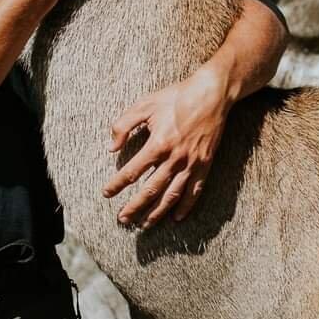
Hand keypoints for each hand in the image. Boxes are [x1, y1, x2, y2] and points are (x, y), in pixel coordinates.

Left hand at [104, 65, 231, 227]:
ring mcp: (191, 164)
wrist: (211, 94)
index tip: (107, 193)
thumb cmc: (176, 97)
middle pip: (150, 190)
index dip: (117, 184)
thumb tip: (112, 147)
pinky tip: (176, 217)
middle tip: (123, 218)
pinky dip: (186, 206)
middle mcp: (174, 158)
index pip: (132, 172)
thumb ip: (124, 125)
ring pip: (172, 195)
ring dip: (157, 212)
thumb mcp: (145, 105)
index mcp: (157, 144)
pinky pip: (195, 191)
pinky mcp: (204, 164)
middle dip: (135, 207)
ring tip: (145, 224)